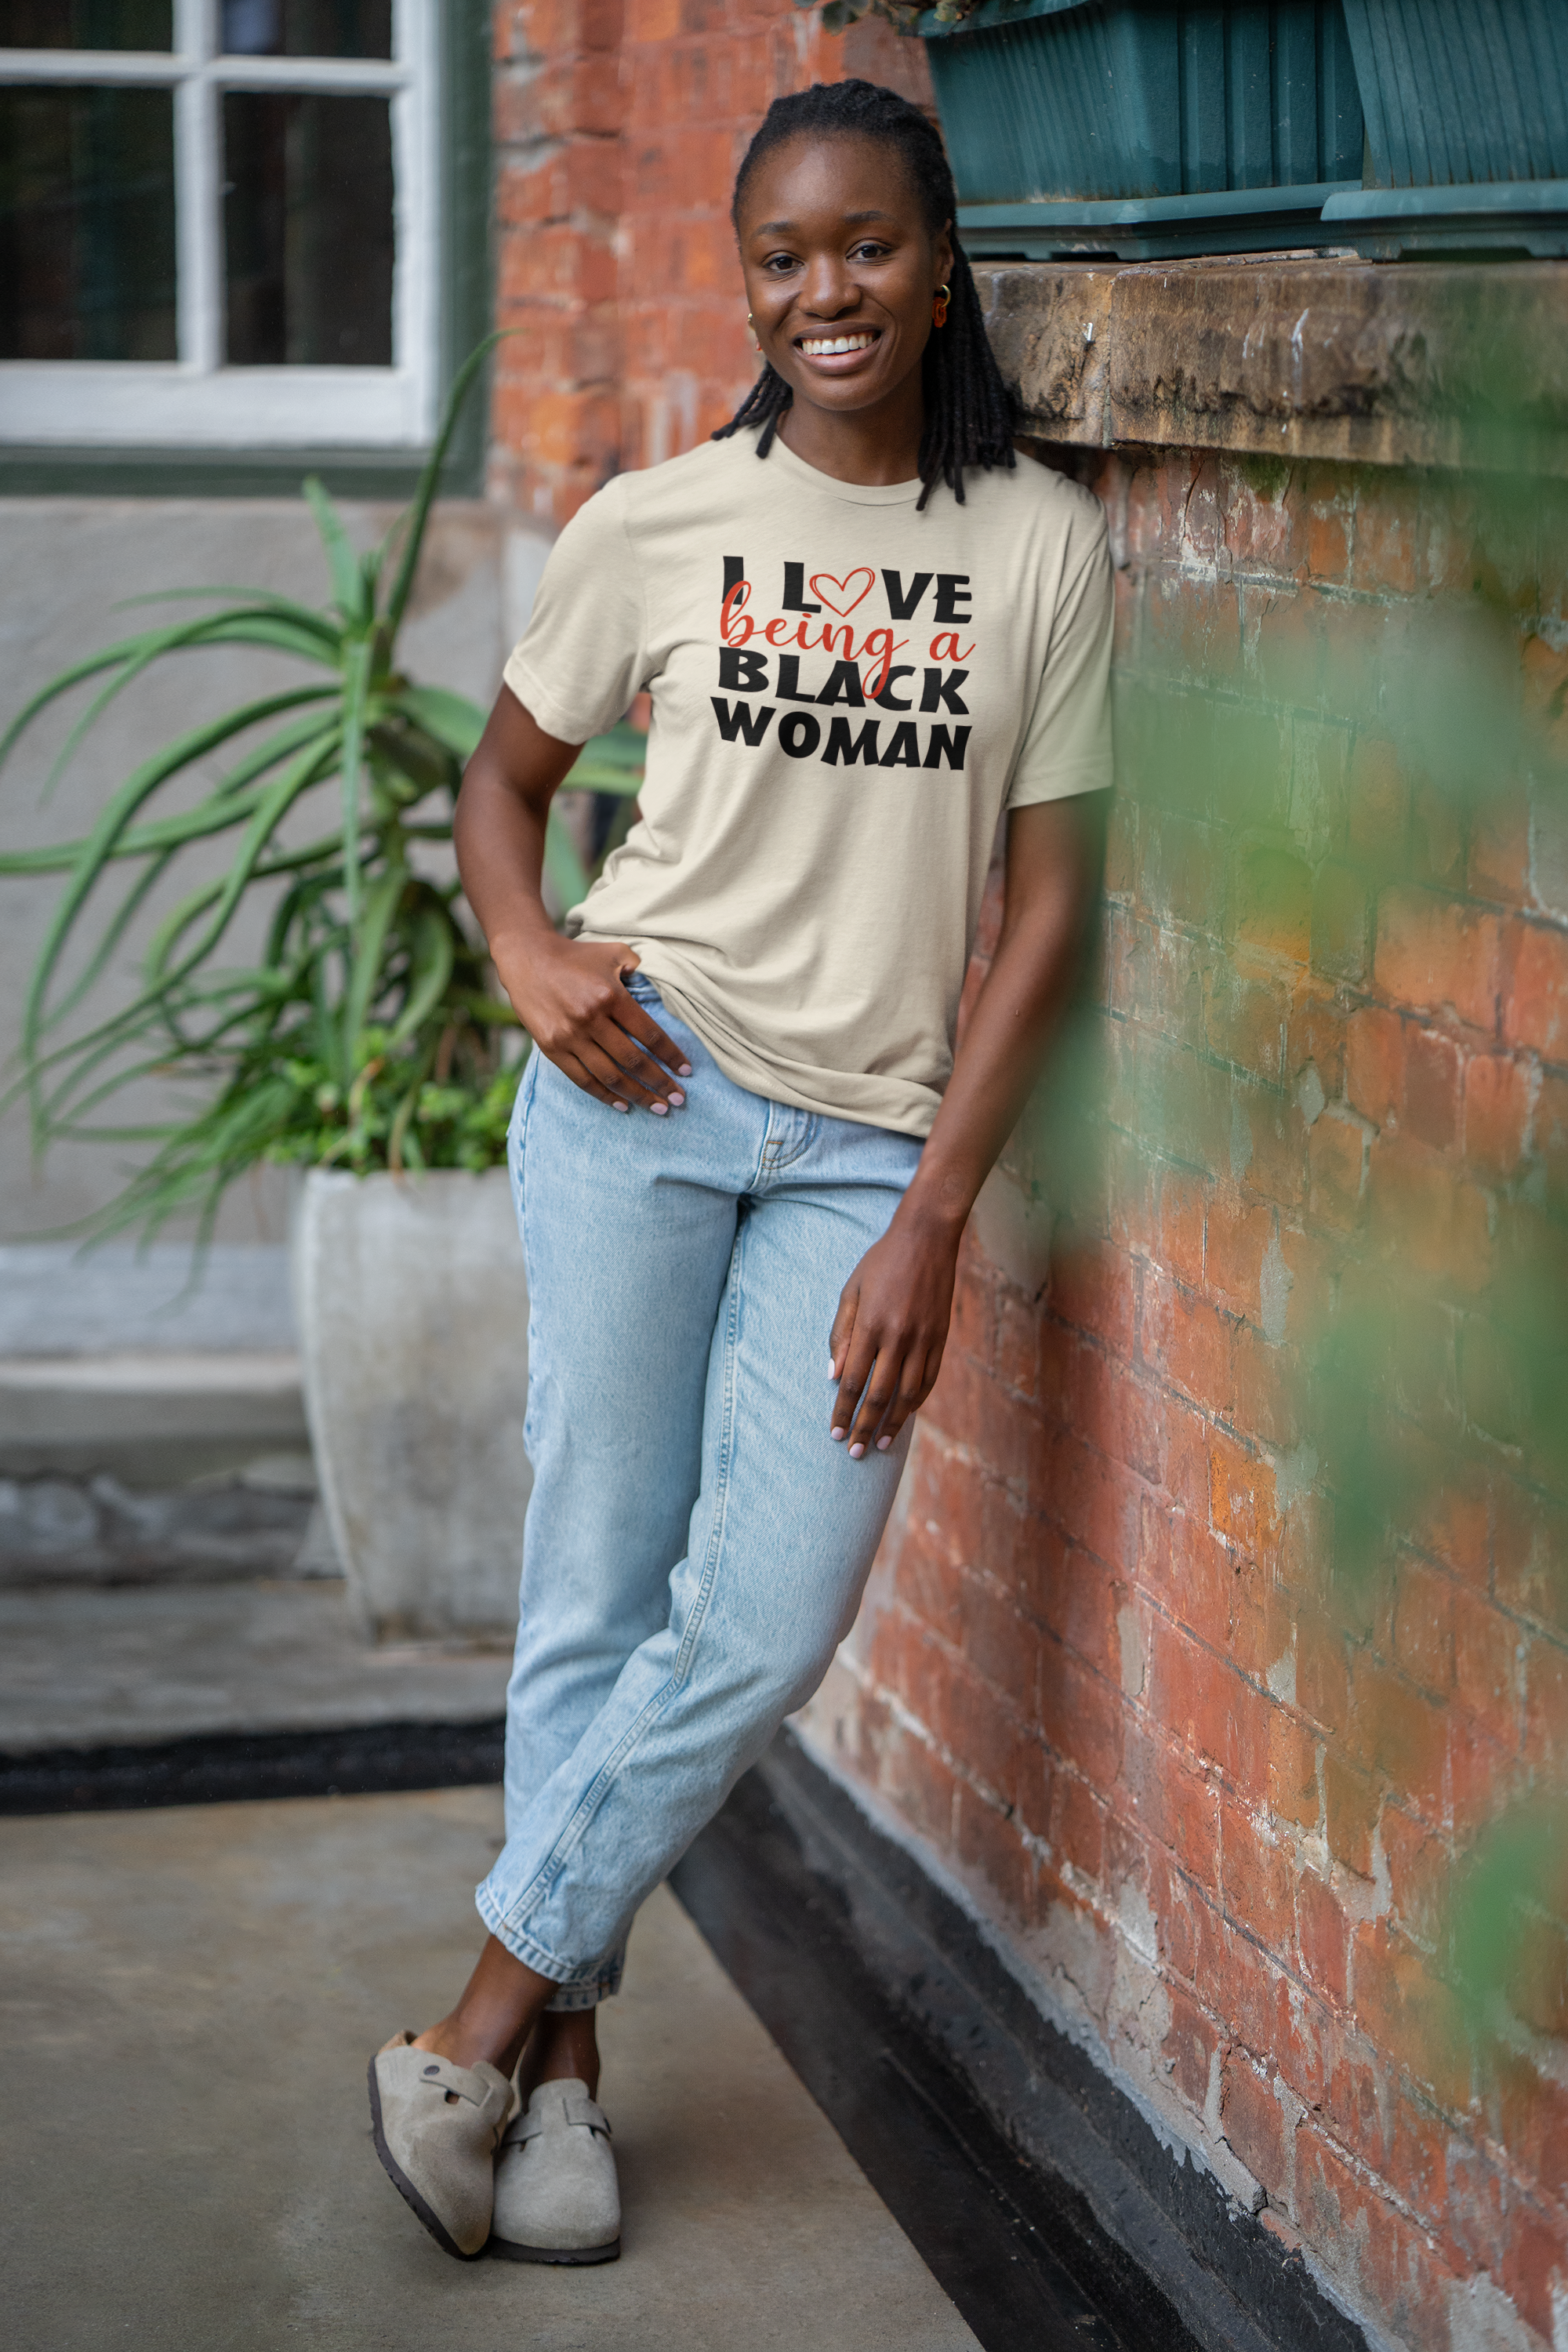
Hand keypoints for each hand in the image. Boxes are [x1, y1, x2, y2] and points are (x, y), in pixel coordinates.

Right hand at [493, 932, 690, 1113]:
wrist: (527, 958)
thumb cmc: (575, 956)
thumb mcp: (612, 953)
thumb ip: (638, 967)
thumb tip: (657, 988)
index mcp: (610, 996)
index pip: (649, 1034)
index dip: (671, 1056)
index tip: (686, 1071)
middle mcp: (590, 1018)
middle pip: (633, 1060)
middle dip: (660, 1083)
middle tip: (679, 1100)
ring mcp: (569, 1036)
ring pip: (610, 1075)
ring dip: (637, 1095)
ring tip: (658, 1108)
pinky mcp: (552, 1047)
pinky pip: (582, 1079)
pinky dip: (604, 1095)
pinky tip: (622, 1104)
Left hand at [828, 1206, 960, 1458]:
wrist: (927, 1239)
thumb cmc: (881, 1262)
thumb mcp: (850, 1291)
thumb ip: (840, 1333)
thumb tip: (833, 1375)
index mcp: (870, 1325)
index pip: (853, 1381)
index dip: (843, 1411)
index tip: (835, 1432)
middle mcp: (898, 1337)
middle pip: (879, 1395)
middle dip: (865, 1427)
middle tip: (855, 1452)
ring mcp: (923, 1339)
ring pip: (907, 1394)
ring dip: (893, 1423)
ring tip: (881, 1444)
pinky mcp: (940, 1338)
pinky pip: (928, 1380)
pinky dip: (916, 1402)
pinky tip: (906, 1416)